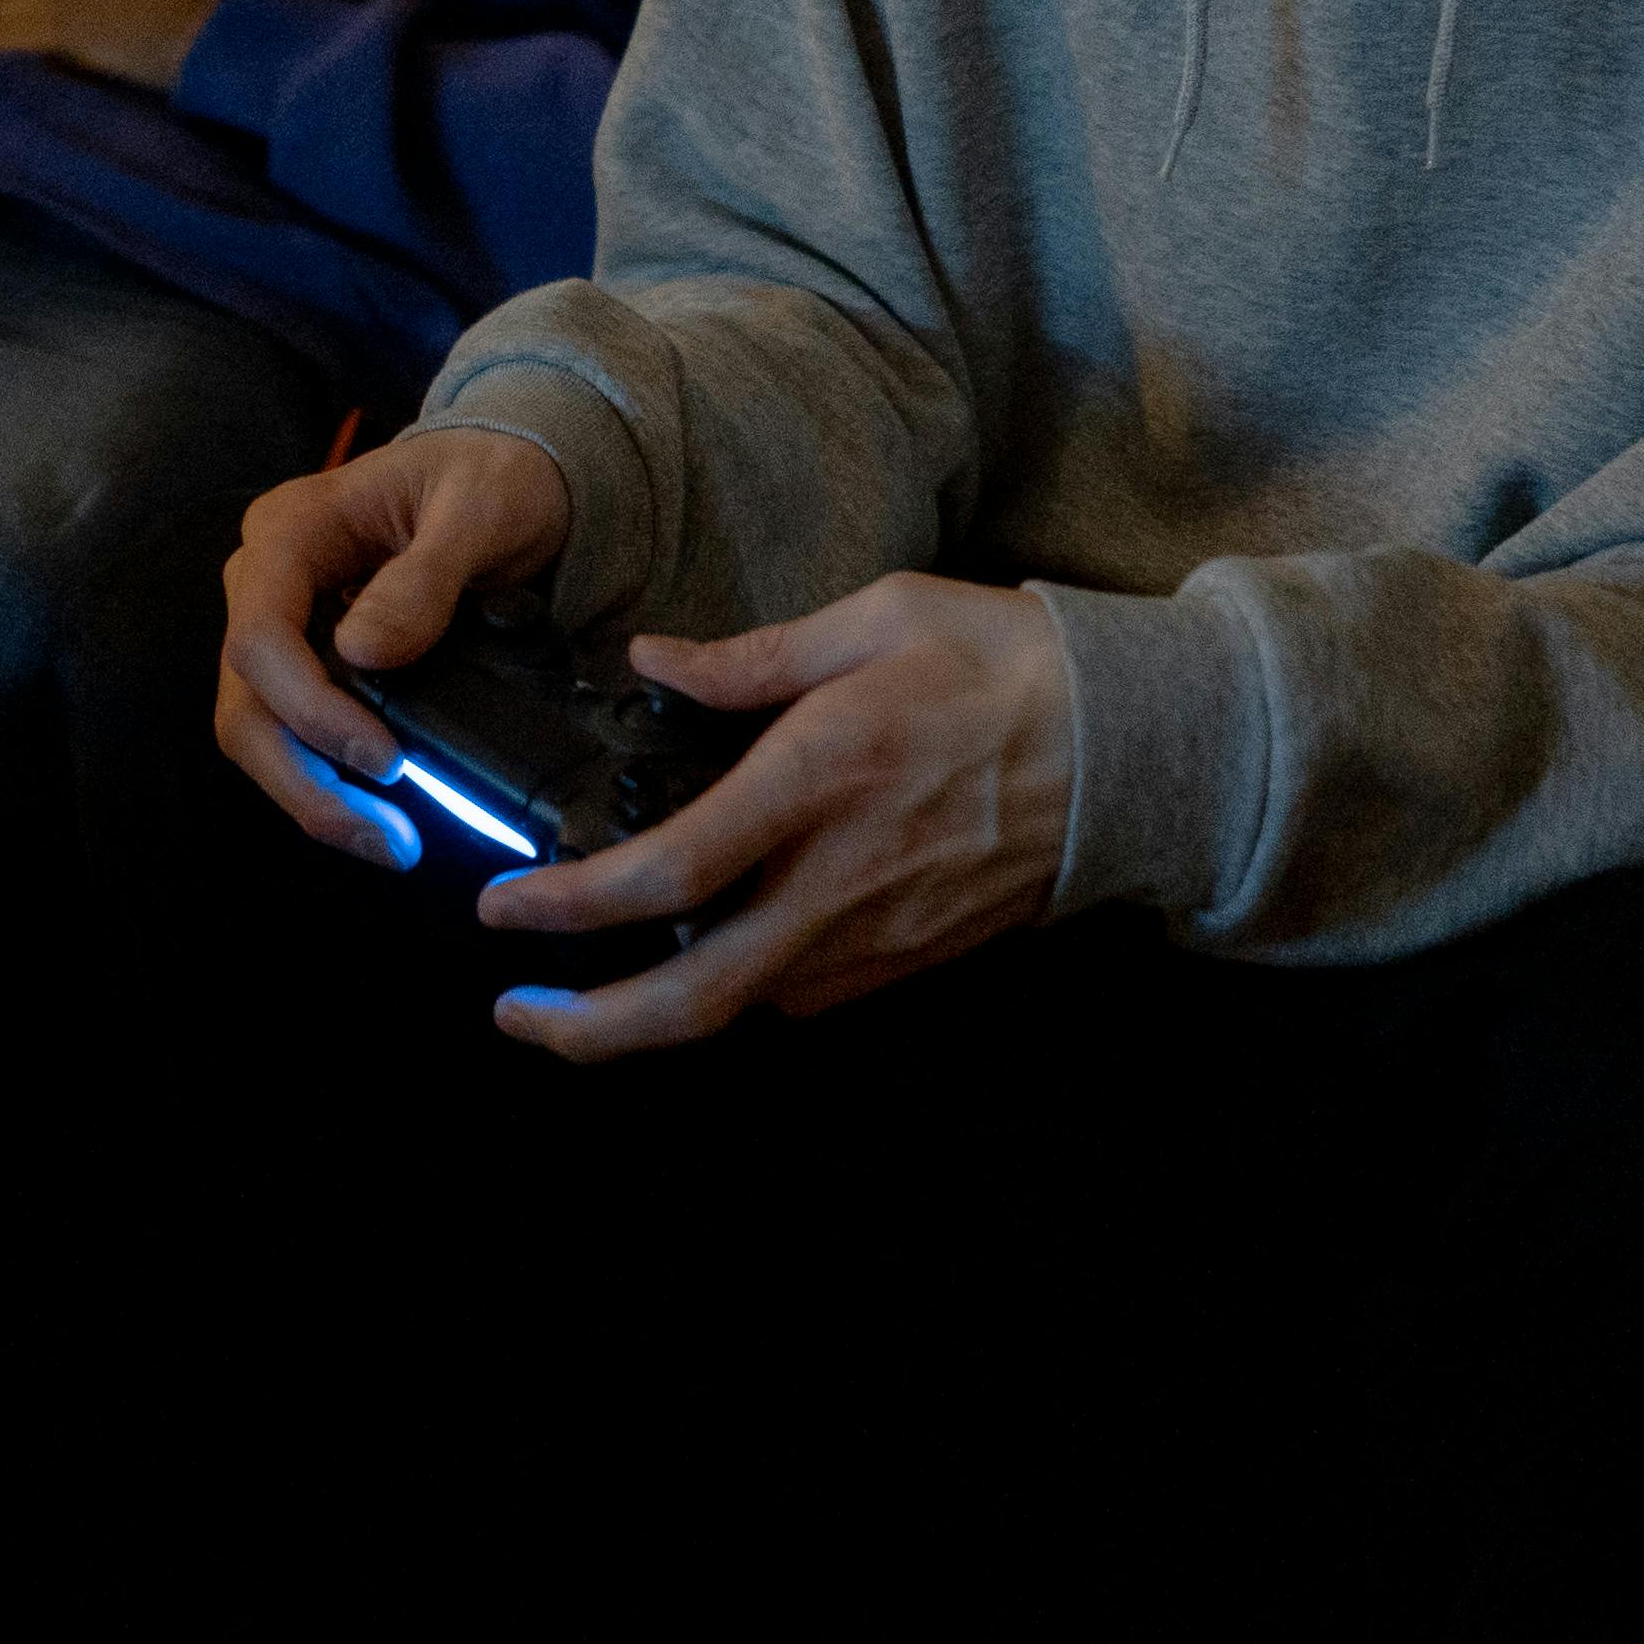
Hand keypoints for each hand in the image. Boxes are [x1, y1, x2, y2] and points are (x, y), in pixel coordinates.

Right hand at [213, 427, 575, 869]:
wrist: (510, 476)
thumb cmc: (492, 478)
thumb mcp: (479, 510)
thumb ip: (425, 576)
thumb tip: (365, 653)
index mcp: (291, 531)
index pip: (261, 635)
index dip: (311, 710)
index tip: (385, 761)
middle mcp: (266, 583)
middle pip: (244, 702)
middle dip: (305, 782)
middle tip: (388, 839)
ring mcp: (285, 628)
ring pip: (259, 732)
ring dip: (315, 799)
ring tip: (392, 845)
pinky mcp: (310, 666)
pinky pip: (296, 736)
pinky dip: (332, 785)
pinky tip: (384, 821)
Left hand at [469, 574, 1069, 1064]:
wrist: (1142, 744)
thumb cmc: (1011, 664)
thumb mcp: (877, 617)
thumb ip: (753, 656)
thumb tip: (655, 664)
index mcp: (818, 781)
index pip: (666, 872)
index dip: (568, 906)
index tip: (501, 908)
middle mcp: (840, 880)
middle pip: (695, 996)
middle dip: (590, 1026)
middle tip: (517, 1016)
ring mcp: (882, 933)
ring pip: (745, 1006)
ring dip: (657, 1011)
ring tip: (587, 989)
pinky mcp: (914, 956)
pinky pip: (805, 993)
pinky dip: (738, 989)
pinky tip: (703, 952)